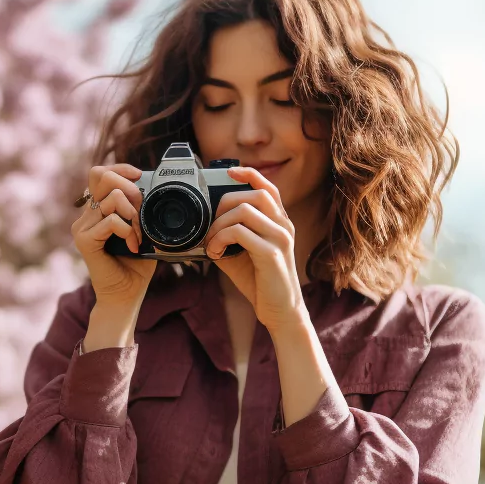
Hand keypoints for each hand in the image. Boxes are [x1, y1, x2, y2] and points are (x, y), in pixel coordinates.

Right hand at [73, 164, 157, 306]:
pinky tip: (133, 246)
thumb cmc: (136, 265)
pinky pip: (111, 220)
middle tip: (140, 213)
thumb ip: (140, 208)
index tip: (139, 176)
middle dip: (130, 189)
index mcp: (97, 209)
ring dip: (133, 214)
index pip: (100, 173)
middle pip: (102, 176)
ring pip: (111, 198)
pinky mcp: (84, 240)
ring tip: (139, 234)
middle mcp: (86, 215)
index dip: (120, 168)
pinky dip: (128, 231)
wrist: (125, 295)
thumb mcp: (142, 229)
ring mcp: (82, 227)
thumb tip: (150, 186)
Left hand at [203, 166, 305, 331]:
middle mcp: (283, 226)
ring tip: (211, 242)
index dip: (249, 174)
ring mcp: (280, 239)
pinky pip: (241, 233)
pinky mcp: (272, 254)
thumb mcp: (239, 253)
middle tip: (211, 224)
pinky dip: (220, 238)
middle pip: (255, 194)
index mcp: (278, 222)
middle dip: (225, 202)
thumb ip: (226, 236)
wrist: (279, 311)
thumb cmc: (259, 281)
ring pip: (246, 210)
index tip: (228, 172)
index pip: (268, 187)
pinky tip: (215, 252)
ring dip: (219, 224)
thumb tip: (200, 227)